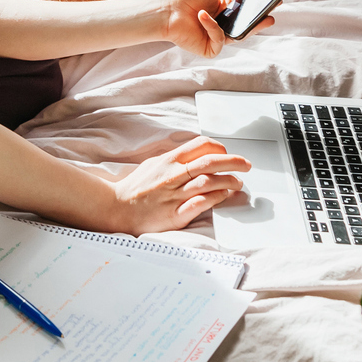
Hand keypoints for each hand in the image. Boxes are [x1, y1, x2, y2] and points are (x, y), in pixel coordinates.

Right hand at [105, 136, 251, 233]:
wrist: (116, 209)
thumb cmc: (136, 188)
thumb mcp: (154, 164)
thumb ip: (175, 158)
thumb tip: (197, 153)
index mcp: (169, 161)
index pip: (200, 145)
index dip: (219, 147)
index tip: (227, 153)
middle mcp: (173, 176)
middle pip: (209, 162)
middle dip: (233, 161)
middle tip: (246, 165)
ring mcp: (174, 195)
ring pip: (208, 182)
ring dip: (228, 180)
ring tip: (238, 182)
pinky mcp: (174, 215)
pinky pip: (200, 204)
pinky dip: (215, 198)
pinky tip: (224, 196)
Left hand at [158, 0, 273, 56]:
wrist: (166, 9)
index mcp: (223, 7)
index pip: (244, 7)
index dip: (258, 4)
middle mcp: (222, 23)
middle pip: (245, 22)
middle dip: (261, 18)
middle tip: (275, 11)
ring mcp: (216, 36)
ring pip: (239, 34)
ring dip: (250, 26)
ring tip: (265, 19)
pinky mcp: (210, 48)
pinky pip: (219, 38)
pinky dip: (212, 26)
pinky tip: (203, 15)